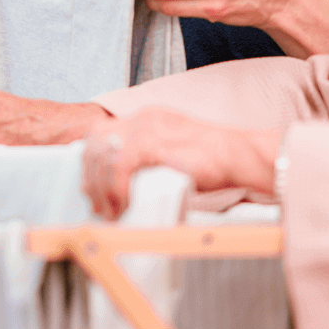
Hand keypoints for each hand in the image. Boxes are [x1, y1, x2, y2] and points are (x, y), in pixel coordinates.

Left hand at [82, 107, 279, 219]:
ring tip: (109, 211)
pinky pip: (120, 166)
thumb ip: (150, 158)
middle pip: (95, 140)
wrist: (238, 155)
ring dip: (100, 188)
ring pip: (103, 154)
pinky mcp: (155, 143)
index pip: (102, 131)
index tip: (92, 186)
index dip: (91, 160)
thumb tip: (125, 184)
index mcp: (147, 117)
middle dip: (90, 176)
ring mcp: (148, 128)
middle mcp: (144, 117)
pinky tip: (123, 205)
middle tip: (97, 204)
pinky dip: (116, 189)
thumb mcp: (172, 152)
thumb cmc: (213, 161)